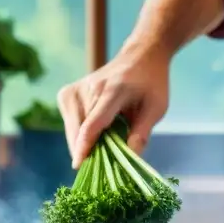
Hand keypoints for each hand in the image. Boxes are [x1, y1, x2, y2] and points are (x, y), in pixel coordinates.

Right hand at [57, 40, 170, 167]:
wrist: (139, 56)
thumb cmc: (150, 84)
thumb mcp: (156, 108)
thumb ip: (142, 133)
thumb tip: (129, 159)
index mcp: (114, 90)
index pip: (93, 123)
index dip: (85, 146)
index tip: (79, 165)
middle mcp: (89, 88)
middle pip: (79, 130)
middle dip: (89, 151)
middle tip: (107, 161)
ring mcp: (75, 89)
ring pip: (72, 129)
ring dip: (85, 143)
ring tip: (107, 139)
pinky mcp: (66, 93)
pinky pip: (70, 124)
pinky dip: (80, 134)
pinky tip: (98, 131)